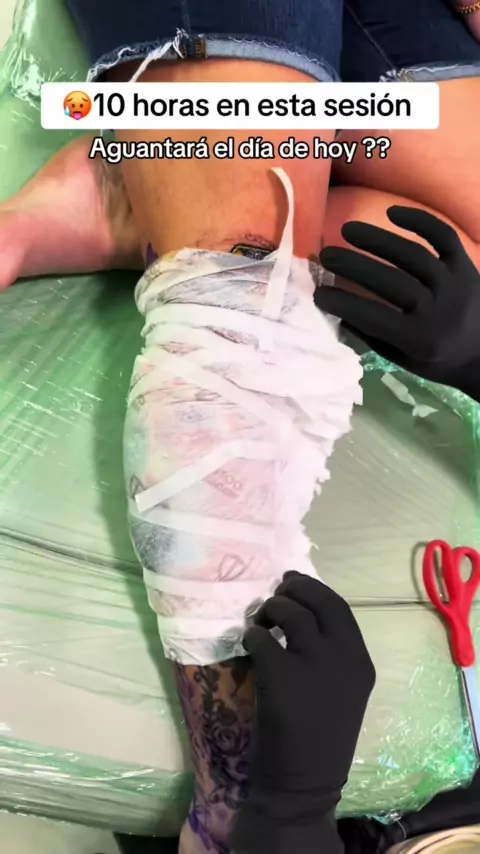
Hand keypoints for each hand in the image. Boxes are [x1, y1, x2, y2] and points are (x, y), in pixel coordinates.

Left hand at [231, 572, 374, 853]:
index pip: (340, 609)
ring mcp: (313, 663)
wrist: (303, 785)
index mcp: (361, 662)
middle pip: (319, 600)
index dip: (315, 590)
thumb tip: (301, 616)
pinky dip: (251, 635)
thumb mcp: (343, 692)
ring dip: (270, 609)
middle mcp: (343, 656)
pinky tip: (249, 644)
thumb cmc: (321, 740)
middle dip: (295, 587)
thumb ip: (332, 656)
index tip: (295, 584)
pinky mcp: (281, 673)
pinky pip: (261, 637)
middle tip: (277, 589)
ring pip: (289, 612)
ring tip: (260, 621)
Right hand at [316, 207, 479, 402]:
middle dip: (354, 265)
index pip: (373, 316)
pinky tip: (390, 213)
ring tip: (348, 230)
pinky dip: (417, 220)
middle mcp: (438, 309)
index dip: (343, 303)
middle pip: (391, 281)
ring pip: (412, 254)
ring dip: (376, 239)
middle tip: (326, 255)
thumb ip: (371, 334)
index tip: (318, 292)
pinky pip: (442, 235)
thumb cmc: (436, 358)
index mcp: (420, 339)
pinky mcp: (465, 264)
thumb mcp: (403, 359)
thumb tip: (335, 309)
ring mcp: (454, 283)